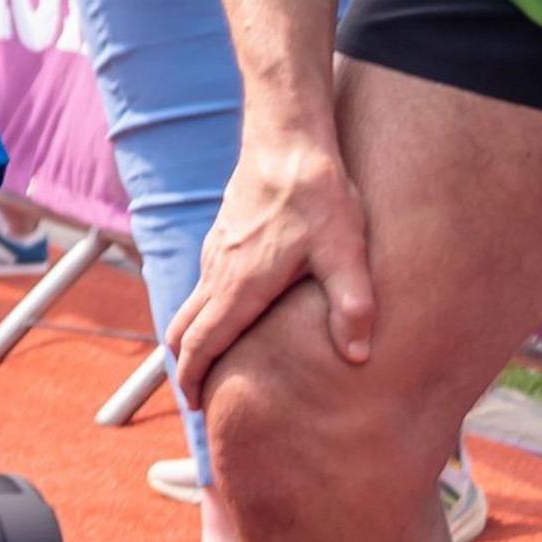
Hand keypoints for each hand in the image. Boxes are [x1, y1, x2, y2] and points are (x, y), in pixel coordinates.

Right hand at [167, 135, 376, 390]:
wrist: (286, 136)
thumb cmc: (317, 194)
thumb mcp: (345, 251)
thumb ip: (352, 305)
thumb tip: (358, 356)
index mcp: (240, 285)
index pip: (201, 342)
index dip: (194, 378)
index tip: (197, 406)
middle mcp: (218, 271)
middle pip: (183, 329)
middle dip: (187, 366)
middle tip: (201, 396)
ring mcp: (217, 251)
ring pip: (192, 304)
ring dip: (195, 337)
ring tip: (217, 362)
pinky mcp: (225, 235)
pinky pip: (204, 283)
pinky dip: (206, 310)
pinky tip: (236, 312)